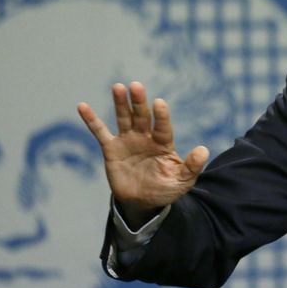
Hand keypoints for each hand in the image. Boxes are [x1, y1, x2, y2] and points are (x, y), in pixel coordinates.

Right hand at [77, 81, 208, 226]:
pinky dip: (91, 120)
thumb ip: (192, 166)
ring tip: (118, 87)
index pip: (163, 127)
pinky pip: (100, 132)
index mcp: (163, 143)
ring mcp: (128, 141)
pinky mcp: (112, 149)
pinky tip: (82, 106)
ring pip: (124, 118)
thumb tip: (203, 150)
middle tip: (136, 85)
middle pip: (142, 116)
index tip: (159, 103)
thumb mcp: (182, 181)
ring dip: (120, 103)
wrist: (143, 202)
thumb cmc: (165, 189)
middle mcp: (146, 137)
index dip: (161, 116)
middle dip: (139, 102)